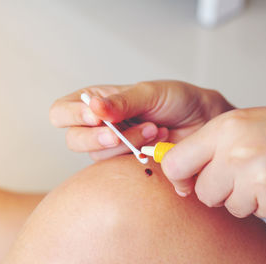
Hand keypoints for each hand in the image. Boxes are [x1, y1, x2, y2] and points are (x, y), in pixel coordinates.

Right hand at [50, 80, 232, 160]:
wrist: (203, 121)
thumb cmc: (176, 100)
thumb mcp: (149, 93)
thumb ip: (121, 102)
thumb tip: (93, 106)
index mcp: (97, 101)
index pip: (61, 111)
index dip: (72, 116)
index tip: (97, 117)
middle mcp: (99, 125)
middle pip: (73, 139)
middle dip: (98, 137)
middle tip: (120, 133)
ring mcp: (112, 147)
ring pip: (96, 156)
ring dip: (125, 144)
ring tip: (153, 130)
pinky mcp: (126, 164)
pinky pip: (118, 168)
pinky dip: (136, 156)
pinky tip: (155, 143)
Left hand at [162, 104, 265, 219]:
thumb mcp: (237, 124)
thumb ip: (204, 145)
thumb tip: (173, 170)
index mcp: (224, 130)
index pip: (175, 164)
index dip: (178, 174)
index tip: (184, 176)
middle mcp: (238, 155)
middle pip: (202, 193)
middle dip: (215, 188)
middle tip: (234, 173)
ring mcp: (259, 181)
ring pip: (229, 206)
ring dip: (242, 196)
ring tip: (261, 174)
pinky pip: (255, 213)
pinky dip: (263, 202)